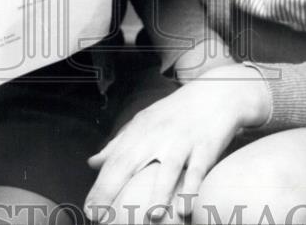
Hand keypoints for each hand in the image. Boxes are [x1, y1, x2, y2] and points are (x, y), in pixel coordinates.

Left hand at [84, 64, 270, 220]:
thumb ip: (118, 143)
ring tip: (150, 217)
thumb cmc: (175, 113)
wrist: (216, 93)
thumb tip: (92, 162)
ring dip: (158, 193)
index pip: (114, 160)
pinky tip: (185, 209)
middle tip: (100, 218)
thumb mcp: (144, 121)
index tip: (89, 210)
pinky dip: (191, 188)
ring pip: (167, 168)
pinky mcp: (206, 146)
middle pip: (130, 162)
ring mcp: (182, 140)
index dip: (100, 186)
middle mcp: (157, 135)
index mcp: (140, 130)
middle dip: (112, 190)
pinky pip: (197, 169)